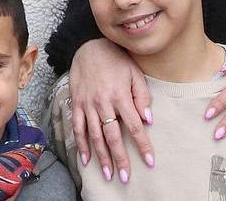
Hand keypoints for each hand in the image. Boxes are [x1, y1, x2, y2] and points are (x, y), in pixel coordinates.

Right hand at [68, 38, 153, 182]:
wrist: (88, 47)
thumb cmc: (115, 59)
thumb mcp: (134, 72)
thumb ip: (142, 95)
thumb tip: (147, 119)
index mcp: (120, 95)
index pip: (134, 126)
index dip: (142, 145)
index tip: (149, 161)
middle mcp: (103, 103)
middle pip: (113, 136)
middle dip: (120, 158)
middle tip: (125, 177)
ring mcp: (87, 105)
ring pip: (94, 136)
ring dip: (101, 157)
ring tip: (108, 174)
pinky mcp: (76, 104)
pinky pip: (77, 128)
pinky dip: (80, 145)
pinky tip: (85, 159)